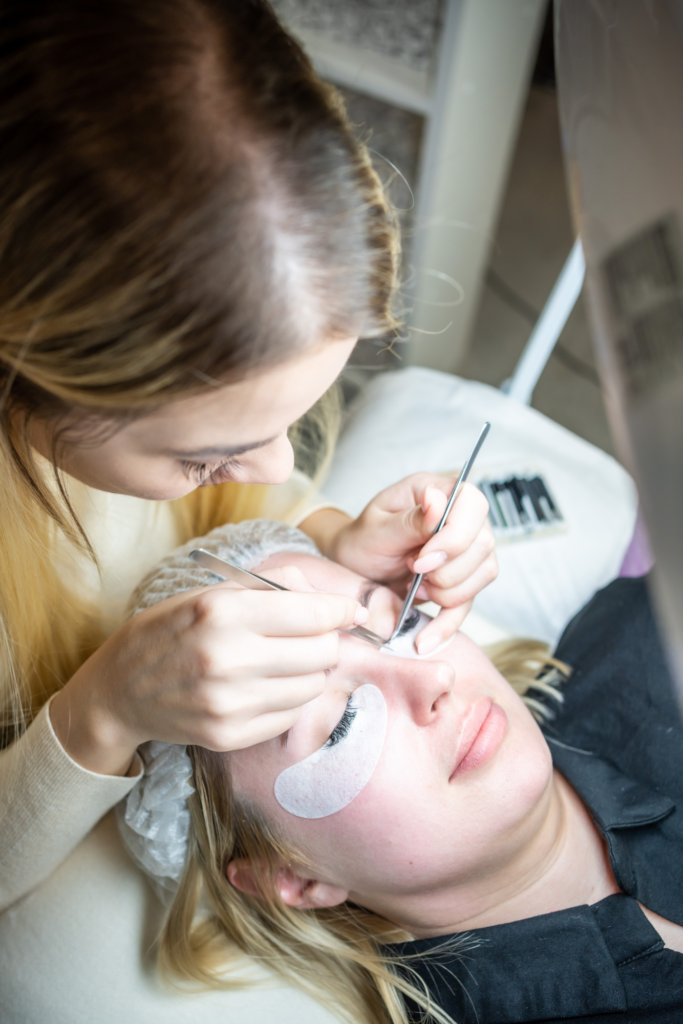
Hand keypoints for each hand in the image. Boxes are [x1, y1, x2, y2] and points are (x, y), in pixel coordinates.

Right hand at [50, 570, 366, 775]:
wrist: (119, 692)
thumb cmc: (169, 633)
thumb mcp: (210, 591)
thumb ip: (271, 585)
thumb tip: (327, 597)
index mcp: (222, 610)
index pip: (312, 613)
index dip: (343, 610)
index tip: (354, 610)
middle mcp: (227, 657)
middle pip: (323, 651)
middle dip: (329, 639)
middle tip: (317, 635)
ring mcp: (229, 702)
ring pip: (313, 685)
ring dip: (312, 670)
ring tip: (290, 660)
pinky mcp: (230, 736)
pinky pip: (291, 715)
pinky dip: (292, 697)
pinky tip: (270, 685)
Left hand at [331, 474, 497, 652]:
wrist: (356, 566)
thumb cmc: (362, 539)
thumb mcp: (377, 528)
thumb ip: (409, 520)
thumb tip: (436, 500)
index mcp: (439, 491)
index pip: (473, 505)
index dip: (454, 537)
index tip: (420, 561)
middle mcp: (462, 517)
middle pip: (483, 544)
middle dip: (446, 570)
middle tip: (412, 572)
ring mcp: (468, 549)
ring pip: (484, 574)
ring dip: (447, 593)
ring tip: (416, 588)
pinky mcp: (464, 579)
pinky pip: (470, 603)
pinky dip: (448, 624)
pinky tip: (426, 640)